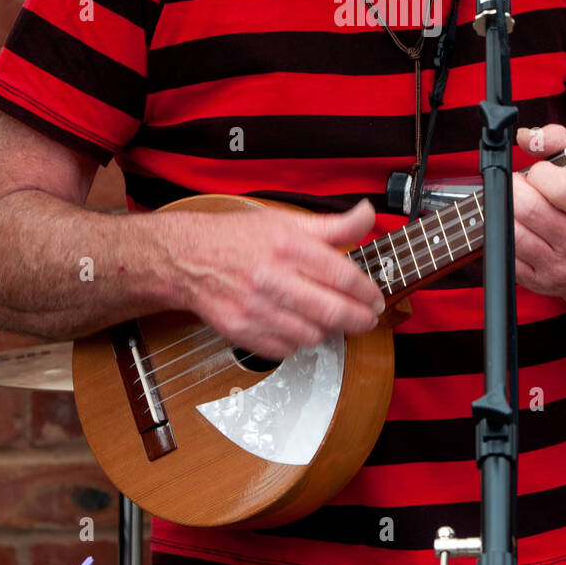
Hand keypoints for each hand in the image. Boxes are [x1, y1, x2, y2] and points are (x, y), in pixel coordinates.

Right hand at [164, 199, 384, 358]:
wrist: (188, 258)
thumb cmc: (240, 238)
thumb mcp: (287, 220)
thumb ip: (334, 224)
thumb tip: (369, 215)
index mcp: (287, 246)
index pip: (341, 275)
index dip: (367, 292)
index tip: (376, 299)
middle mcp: (271, 278)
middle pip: (331, 311)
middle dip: (359, 320)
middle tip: (368, 318)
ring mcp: (255, 308)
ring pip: (312, 334)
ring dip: (328, 330)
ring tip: (331, 319)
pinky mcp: (241, 331)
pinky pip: (286, 349)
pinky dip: (299, 342)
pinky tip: (299, 326)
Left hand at [513, 125, 565, 310]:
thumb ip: (561, 144)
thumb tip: (525, 137)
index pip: (560, 187)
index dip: (541, 172)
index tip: (542, 173)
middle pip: (528, 208)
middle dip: (516, 188)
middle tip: (522, 186)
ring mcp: (558, 266)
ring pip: (511, 232)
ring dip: (506, 211)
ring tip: (518, 205)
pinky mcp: (539, 282)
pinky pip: (506, 254)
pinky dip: (505, 235)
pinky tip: (518, 227)